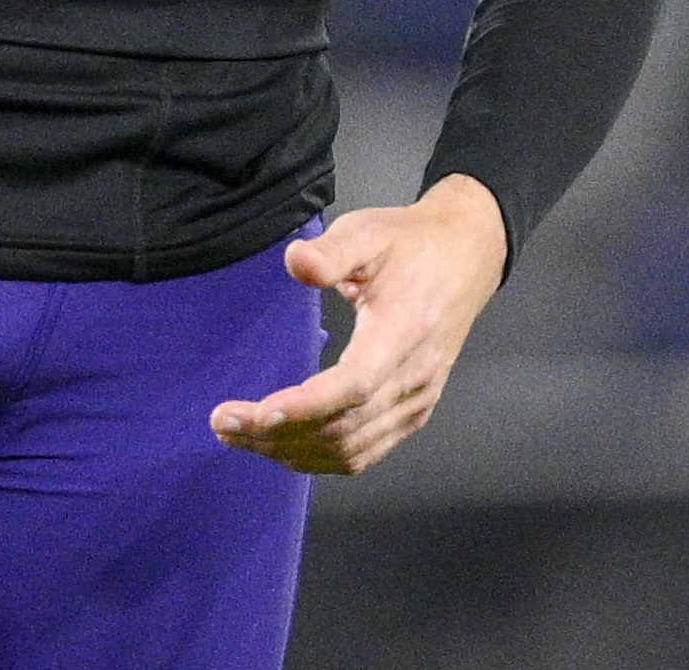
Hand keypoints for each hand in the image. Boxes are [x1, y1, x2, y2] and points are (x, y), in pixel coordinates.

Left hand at [208, 172, 507, 476]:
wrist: (465, 259)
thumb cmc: (410, 245)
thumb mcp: (369, 231)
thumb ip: (332, 250)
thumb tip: (295, 262)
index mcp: (404, 331)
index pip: (355, 384)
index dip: (307, 405)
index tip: (260, 412)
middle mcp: (414, 378)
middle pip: (343, 427)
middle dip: (278, 433)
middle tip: (223, 423)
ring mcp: (416, 402)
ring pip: (350, 450)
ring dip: (292, 451)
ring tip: (240, 437)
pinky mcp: (412, 413)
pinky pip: (363, 453)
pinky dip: (319, 458)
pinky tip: (282, 447)